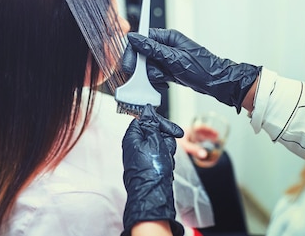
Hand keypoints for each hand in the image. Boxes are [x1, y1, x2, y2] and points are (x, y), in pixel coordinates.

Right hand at [122, 28, 260, 112]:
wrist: (217, 84)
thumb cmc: (202, 68)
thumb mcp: (174, 59)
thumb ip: (152, 49)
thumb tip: (135, 38)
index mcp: (168, 37)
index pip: (142, 39)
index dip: (133, 51)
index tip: (129, 64)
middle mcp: (166, 46)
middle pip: (143, 55)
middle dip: (145, 68)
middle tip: (151, 75)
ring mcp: (167, 59)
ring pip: (147, 67)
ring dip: (152, 76)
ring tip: (164, 80)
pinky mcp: (168, 69)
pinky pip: (154, 75)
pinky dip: (157, 81)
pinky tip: (165, 84)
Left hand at [122, 104, 184, 235]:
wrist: (153, 195)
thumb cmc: (151, 170)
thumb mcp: (154, 140)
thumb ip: (151, 124)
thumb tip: (146, 109)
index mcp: (131, 137)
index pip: (145, 119)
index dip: (160, 123)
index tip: (172, 130)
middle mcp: (134, 145)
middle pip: (155, 132)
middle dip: (165, 139)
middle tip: (166, 149)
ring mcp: (142, 156)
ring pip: (160, 144)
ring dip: (166, 151)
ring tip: (164, 160)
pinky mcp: (149, 164)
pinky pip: (160, 156)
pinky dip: (165, 159)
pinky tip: (165, 167)